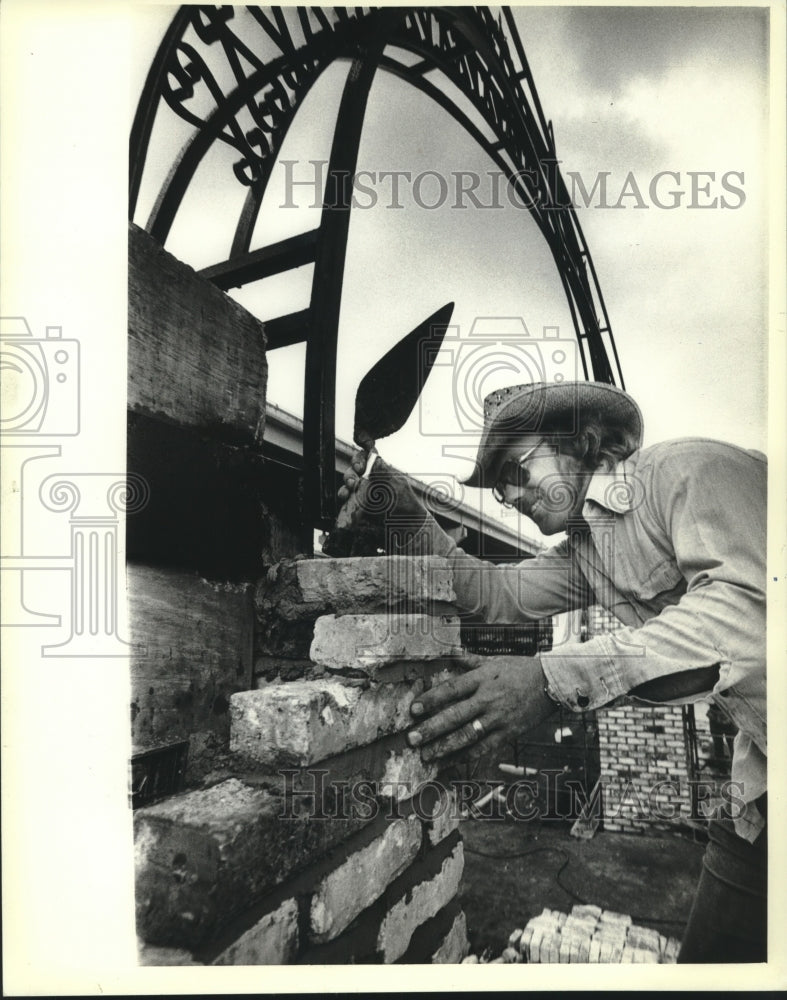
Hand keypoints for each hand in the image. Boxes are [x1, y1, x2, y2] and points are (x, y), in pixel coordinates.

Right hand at [337, 449, 426, 524]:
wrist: (407, 526)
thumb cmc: (406, 504)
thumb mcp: (398, 488)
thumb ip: (386, 475)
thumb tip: (376, 458)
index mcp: (380, 471)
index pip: (366, 458)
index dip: (359, 459)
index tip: (359, 467)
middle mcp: (370, 480)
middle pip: (354, 471)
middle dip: (350, 475)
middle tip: (352, 482)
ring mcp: (363, 493)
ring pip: (349, 486)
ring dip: (345, 488)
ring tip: (345, 493)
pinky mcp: (359, 506)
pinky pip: (348, 501)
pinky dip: (345, 501)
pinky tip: (344, 500)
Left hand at [407, 655, 557, 761]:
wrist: (552, 683)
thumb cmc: (521, 670)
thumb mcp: (495, 660)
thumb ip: (470, 660)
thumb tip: (450, 651)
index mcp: (483, 678)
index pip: (452, 689)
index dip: (432, 699)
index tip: (414, 709)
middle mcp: (488, 698)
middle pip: (456, 715)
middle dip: (432, 728)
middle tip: (412, 738)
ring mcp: (499, 718)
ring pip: (468, 735)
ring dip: (445, 747)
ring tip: (426, 755)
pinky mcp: (508, 733)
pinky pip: (484, 748)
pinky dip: (467, 757)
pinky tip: (450, 763)